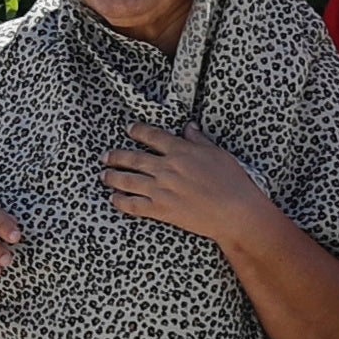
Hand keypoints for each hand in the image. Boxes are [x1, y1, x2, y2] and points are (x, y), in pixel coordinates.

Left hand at [102, 124, 279, 241]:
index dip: (137, 131)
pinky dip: (120, 201)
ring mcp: (161, 189)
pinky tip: (113, 199)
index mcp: (180, 151)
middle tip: (105, 156)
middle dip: (116, 156)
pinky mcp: (161, 209)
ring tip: (103, 175)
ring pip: (128, 180)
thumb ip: (199, 140)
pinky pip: (133, 204)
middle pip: (133, 158)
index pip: (152, 136)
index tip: (128, 129)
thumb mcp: (217, 153)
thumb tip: (189, 127)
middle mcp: (166, 168)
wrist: (235, 211)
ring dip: (112, 177)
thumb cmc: (232, 181)